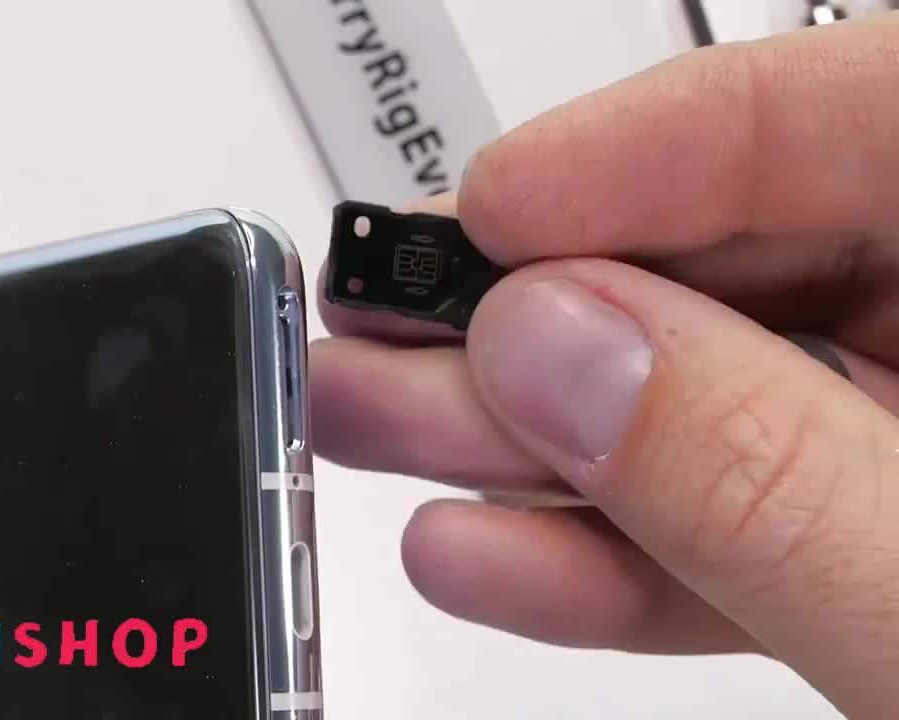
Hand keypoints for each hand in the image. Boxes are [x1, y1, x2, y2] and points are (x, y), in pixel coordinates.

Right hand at [312, 13, 898, 717]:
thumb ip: (771, 477)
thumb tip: (561, 349)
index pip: (867, 111)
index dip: (658, 145)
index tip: (490, 209)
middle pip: (753, 263)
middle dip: (546, 312)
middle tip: (385, 327)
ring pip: (717, 406)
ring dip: (533, 436)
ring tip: (381, 431)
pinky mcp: (878, 563)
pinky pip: (738, 532)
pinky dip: (609, 554)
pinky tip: (486, 549)